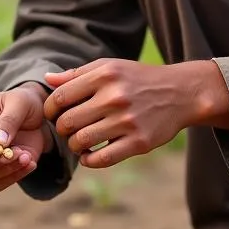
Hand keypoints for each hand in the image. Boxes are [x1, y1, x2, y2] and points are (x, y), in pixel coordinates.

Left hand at [43, 58, 228, 167]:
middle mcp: (115, 97)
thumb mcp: (109, 67)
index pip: (60, 97)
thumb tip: (47, 79)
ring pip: (81, 142)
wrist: (181, 92)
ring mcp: (127, 121)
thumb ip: (76, 74)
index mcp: (104, 76)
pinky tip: (89, 155)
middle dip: (61, 129)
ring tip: (78, 141)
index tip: (53, 114)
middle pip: (67, 122)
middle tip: (66, 129)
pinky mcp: (139, 142)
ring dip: (73, 146)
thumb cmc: (138, 79)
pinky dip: (88, 161)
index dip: (49, 109)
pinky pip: (102, 159)